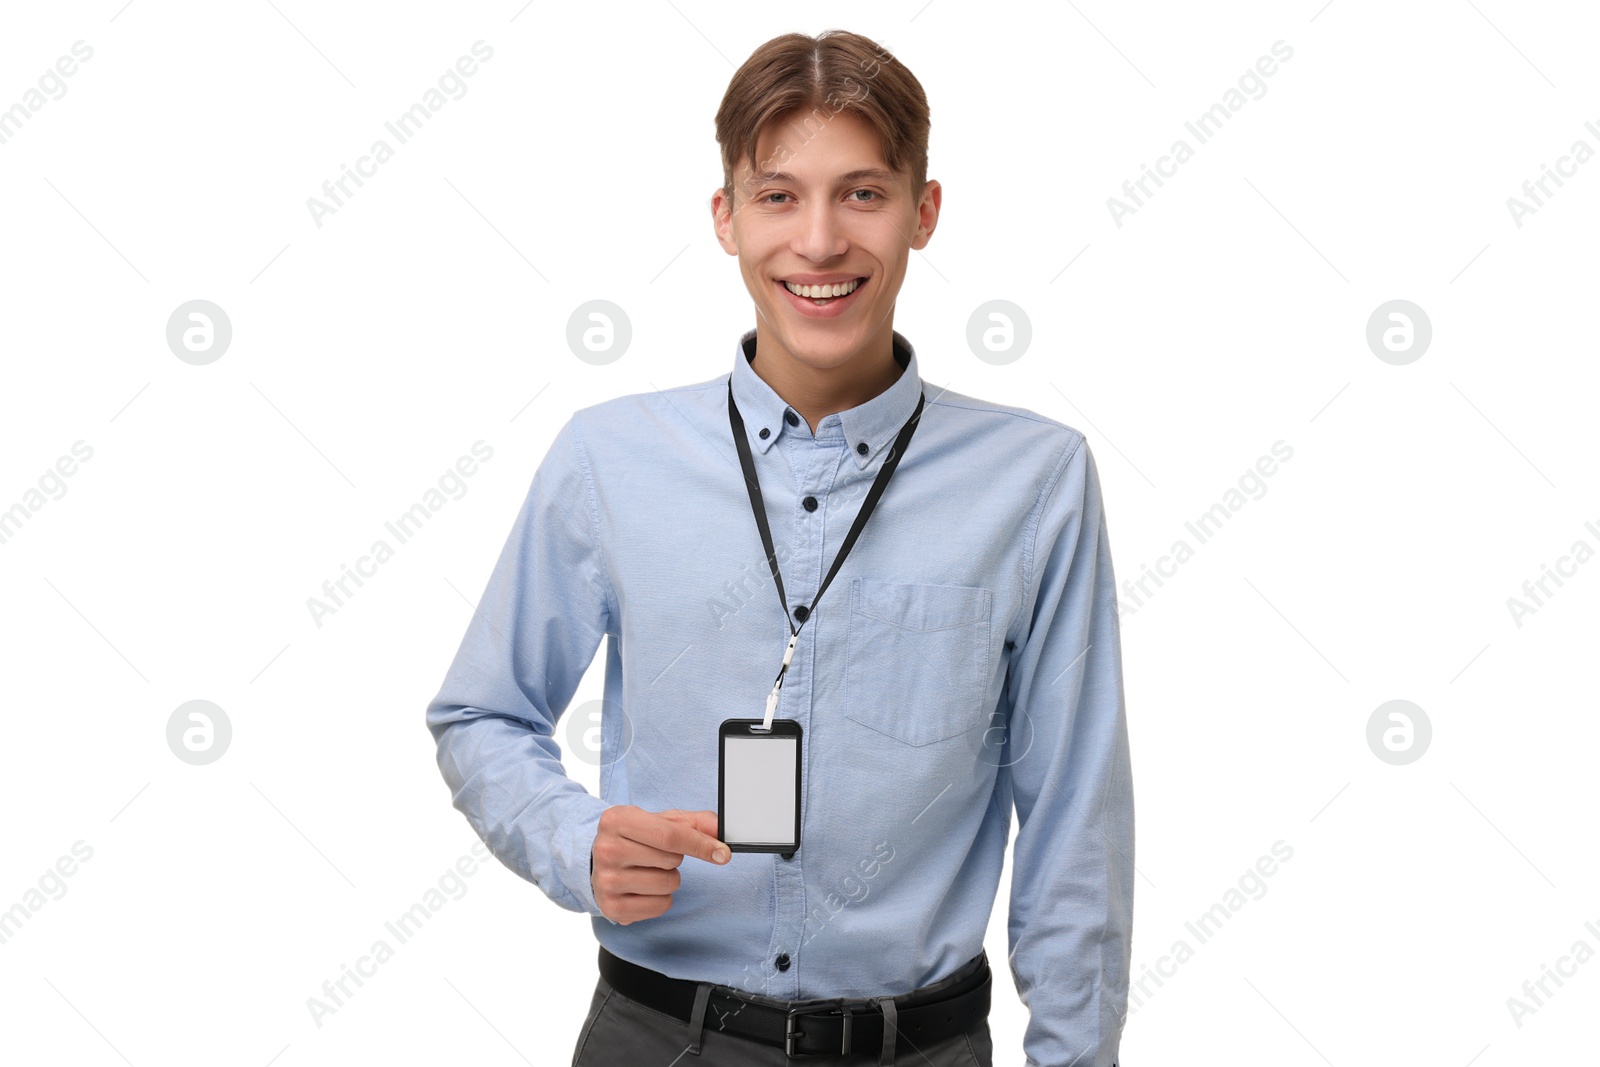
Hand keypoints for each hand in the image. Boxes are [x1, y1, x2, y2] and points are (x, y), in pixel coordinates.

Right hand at [590, 806, 729, 924]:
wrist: (597, 860)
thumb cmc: (634, 837)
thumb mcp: (659, 820)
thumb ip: (693, 822)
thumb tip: (719, 830)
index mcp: (617, 819)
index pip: (669, 835)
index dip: (701, 845)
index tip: (722, 853)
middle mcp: (607, 849)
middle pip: (671, 860)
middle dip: (676, 858)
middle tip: (657, 854)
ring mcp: (606, 880)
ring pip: (668, 885)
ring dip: (670, 879)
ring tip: (649, 870)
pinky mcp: (612, 907)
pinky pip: (661, 906)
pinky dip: (662, 898)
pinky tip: (644, 888)